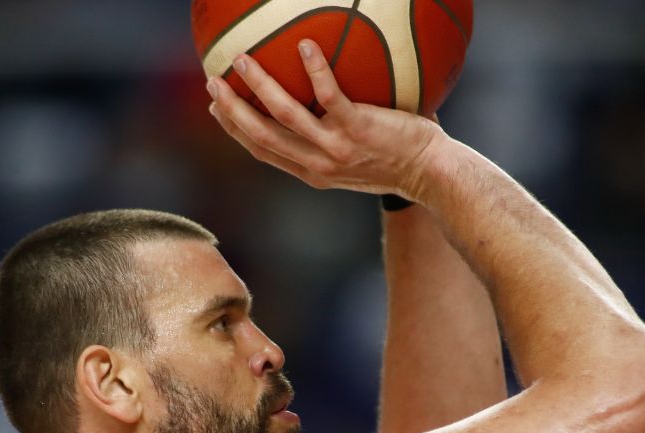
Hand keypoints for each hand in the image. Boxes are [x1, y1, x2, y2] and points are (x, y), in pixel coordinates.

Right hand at [206, 40, 445, 199]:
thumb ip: (334, 138)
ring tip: (241, 60)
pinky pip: (329, 96)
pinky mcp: (358, 129)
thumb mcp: (356, 160)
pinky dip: (315, 71)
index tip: (216, 109)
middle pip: (261, 135)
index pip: (262, 150)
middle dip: (232, 109)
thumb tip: (322, 102)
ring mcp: (336, 148)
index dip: (235, 130)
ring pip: (284, 115)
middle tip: (213, 82)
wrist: (430, 174)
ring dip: (259, 86)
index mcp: (312, 172)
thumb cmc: (399, 161)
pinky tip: (306, 46)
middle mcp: (317, 164)